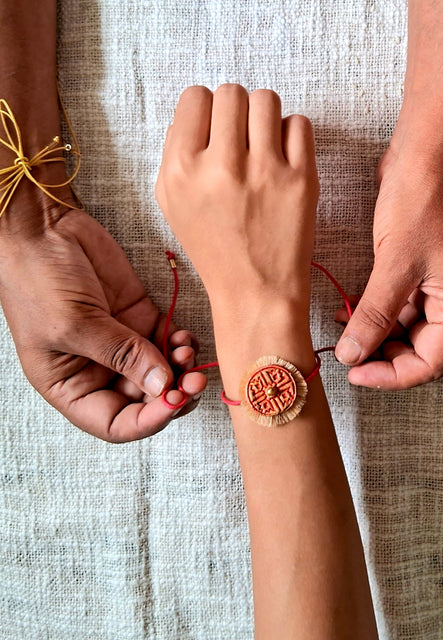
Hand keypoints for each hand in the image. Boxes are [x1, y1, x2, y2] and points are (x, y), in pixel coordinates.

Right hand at [0, 209, 205, 441]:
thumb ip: (122, 356)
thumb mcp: (75, 324)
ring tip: (186, 350)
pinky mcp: (142, 318)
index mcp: (71, 386)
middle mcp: (99, 371)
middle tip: (194, 379)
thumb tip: (164, 386)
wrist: (44, 227)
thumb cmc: (39, 278)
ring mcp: (124, 344)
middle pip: (148, 401)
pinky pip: (170, 342)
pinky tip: (185, 336)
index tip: (173, 401)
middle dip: (174, 394)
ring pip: (165, 373)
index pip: (116, 424)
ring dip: (182, 369)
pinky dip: (184, 344)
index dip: (148, 420)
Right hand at [155, 84, 317, 312]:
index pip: (195, 96)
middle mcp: (221, 166)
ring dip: (265, 116)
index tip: (216, 128)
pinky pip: (299, 123)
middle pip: (232, 92)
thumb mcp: (172, 202)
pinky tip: (285, 157)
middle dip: (237, 110)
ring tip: (264, 143)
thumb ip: (176, 151)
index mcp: (182, 170)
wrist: (256, 290)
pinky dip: (292, 134)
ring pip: (267, 100)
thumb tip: (196, 111)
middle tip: (242, 137)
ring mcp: (265, 171)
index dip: (207, 108)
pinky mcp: (301, 179)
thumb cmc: (215, 247)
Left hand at [334, 147, 442, 388]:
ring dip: (375, 336)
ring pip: (405, 330)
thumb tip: (352, 354)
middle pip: (419, 350)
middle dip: (382, 357)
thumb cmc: (422, 200)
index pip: (430, 363)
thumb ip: (373, 314)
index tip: (355, 373)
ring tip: (344, 335)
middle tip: (346, 356)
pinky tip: (350, 312)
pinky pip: (398, 306)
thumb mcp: (394, 263)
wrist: (426, 152)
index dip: (391, 375)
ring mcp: (437, 285)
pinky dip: (375, 314)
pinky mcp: (419, 271)